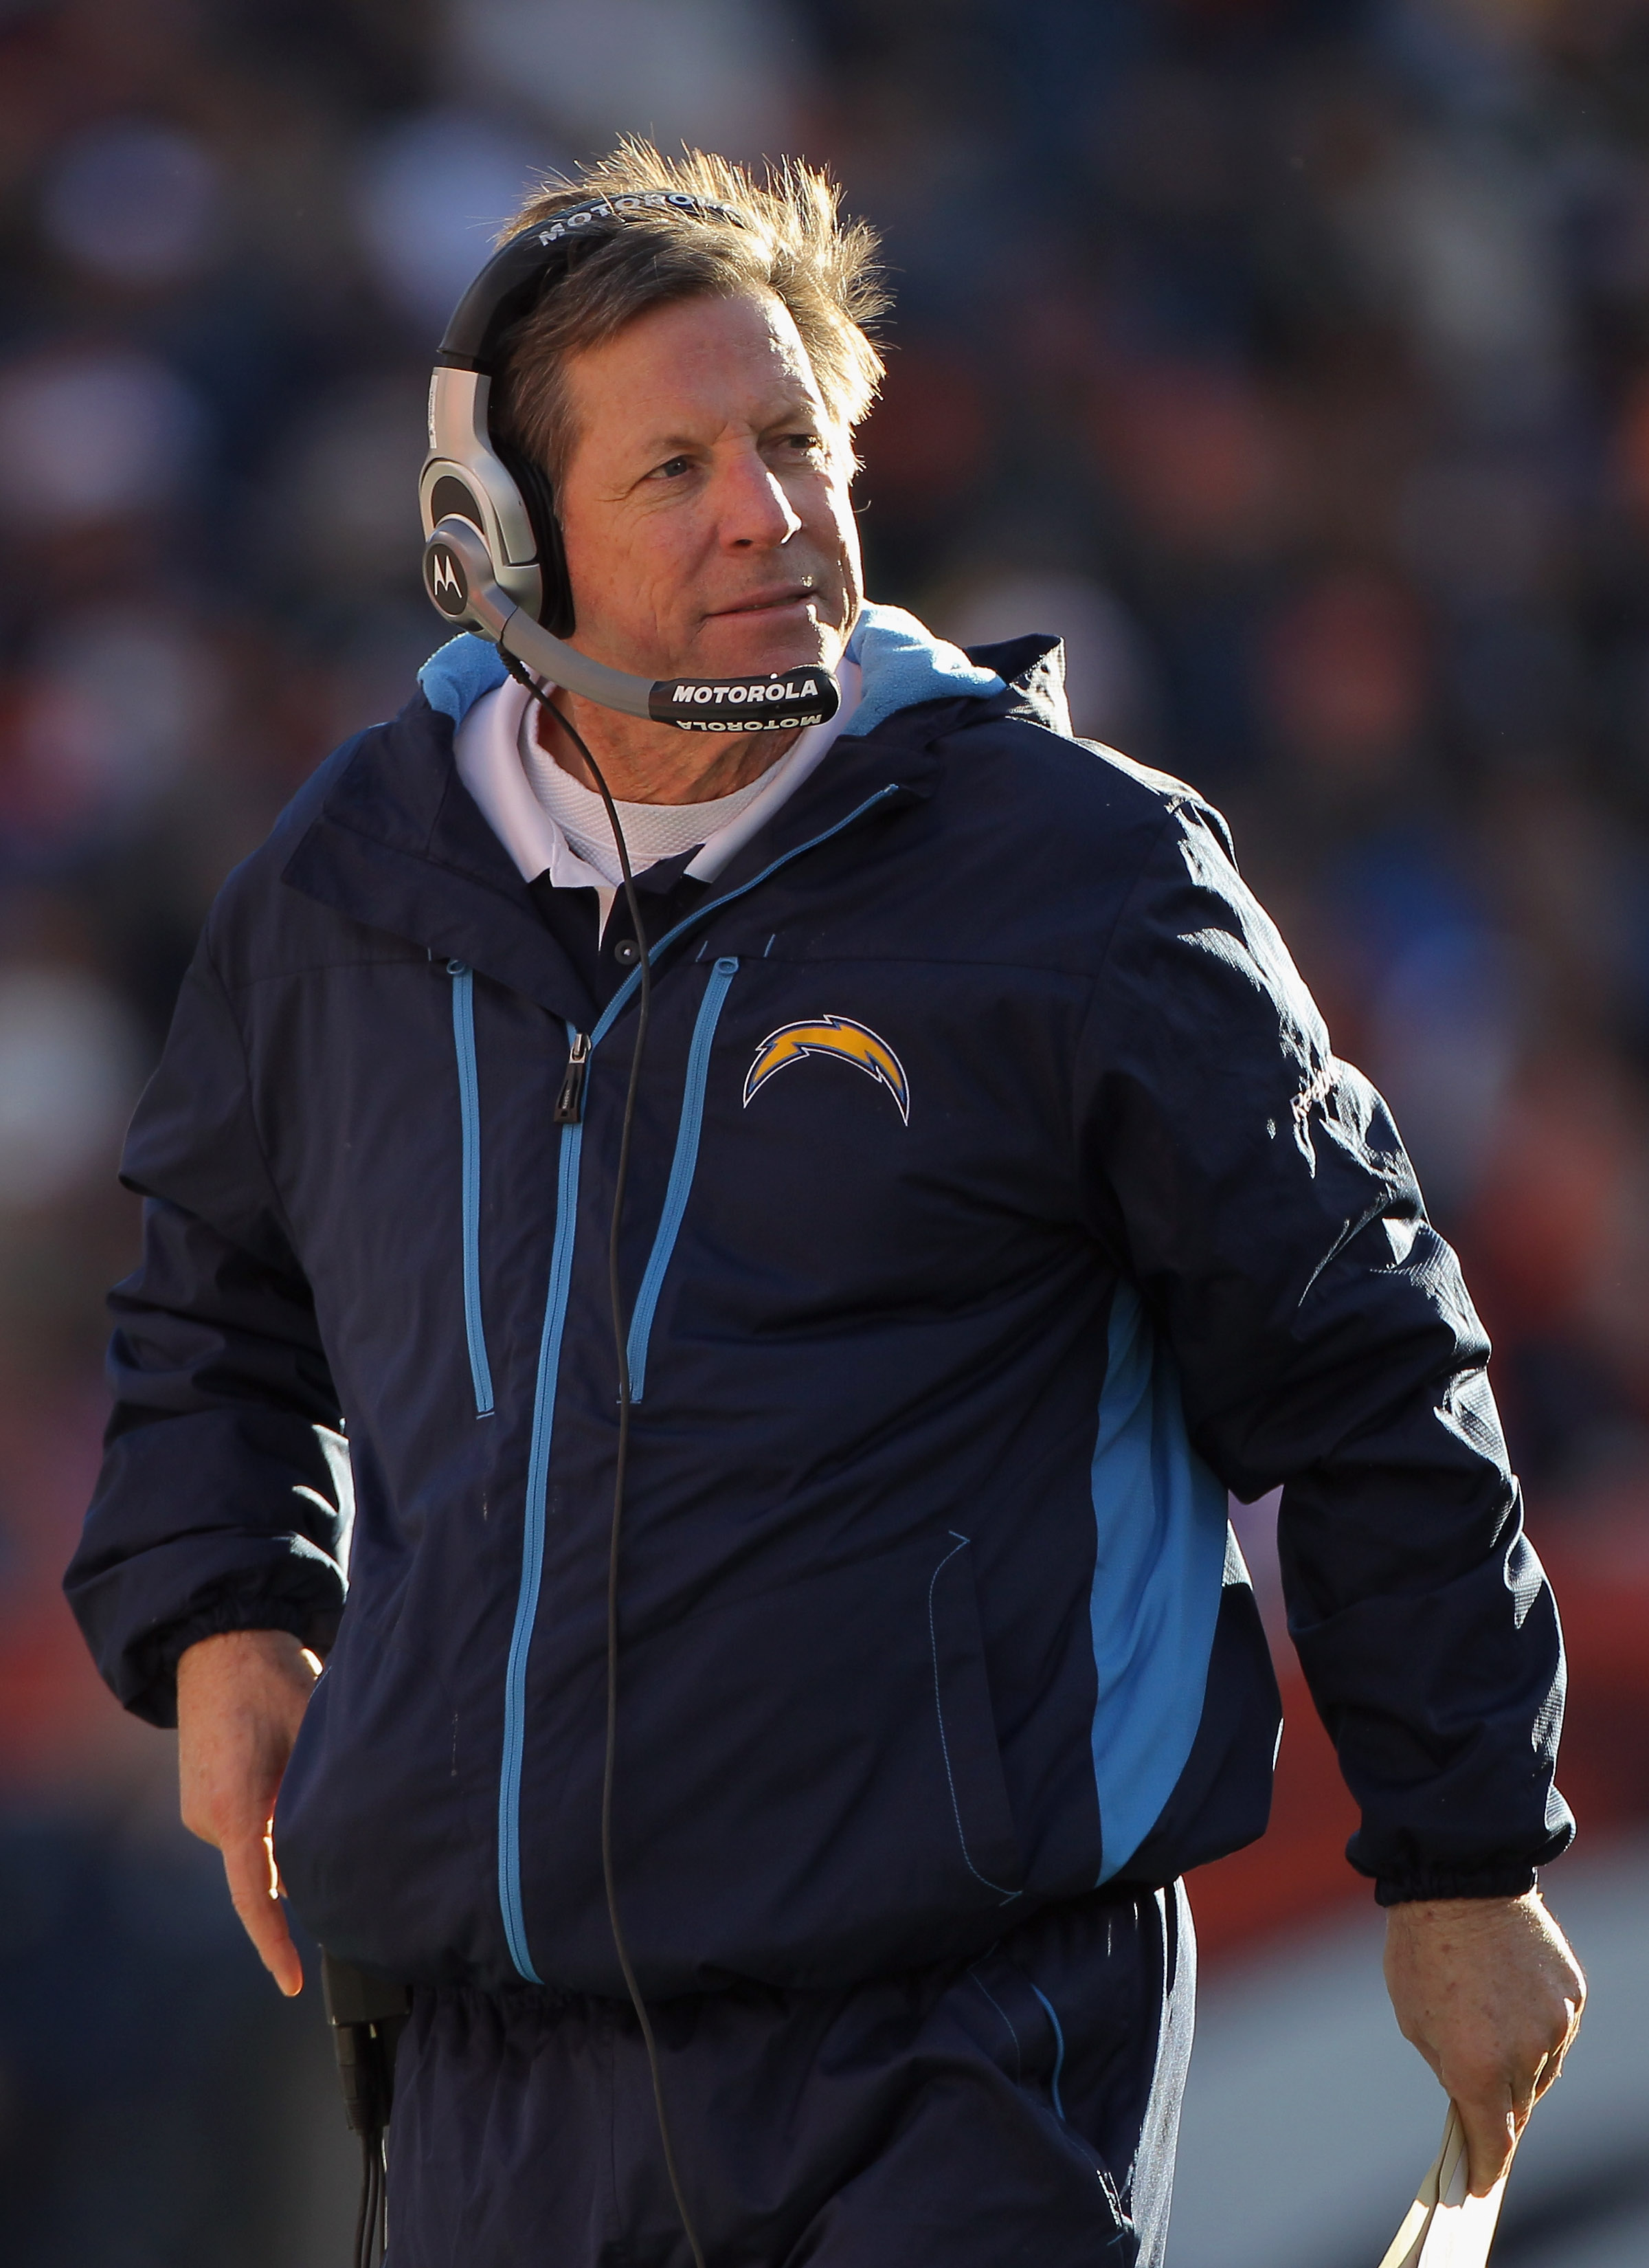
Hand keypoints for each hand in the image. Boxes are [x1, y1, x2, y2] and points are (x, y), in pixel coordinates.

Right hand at [177, 1628, 320, 1996]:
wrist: (219, 1642)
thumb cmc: (272, 1678)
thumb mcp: (313, 1727)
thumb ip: (326, 1787)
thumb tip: (352, 1834)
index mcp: (235, 1807)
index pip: (253, 1893)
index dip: (273, 1942)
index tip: (290, 1983)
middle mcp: (208, 1819)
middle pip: (264, 1869)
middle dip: (302, 1866)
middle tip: (348, 1842)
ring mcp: (199, 1811)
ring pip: (257, 1846)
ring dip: (286, 1830)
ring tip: (308, 1774)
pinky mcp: (200, 1799)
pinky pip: (244, 1826)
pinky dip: (270, 1816)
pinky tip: (286, 1771)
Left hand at [1383, 1891, 1584, 2195]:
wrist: (1460, 1879)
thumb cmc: (1422, 1948)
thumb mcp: (1415, 2019)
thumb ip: (1448, 2066)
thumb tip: (1470, 2092)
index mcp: (1476, 2065)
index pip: (1493, 2140)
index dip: (1487, 2166)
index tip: (1482, 2183)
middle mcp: (1523, 2052)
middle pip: (1517, 2106)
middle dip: (1497, 2106)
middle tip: (1477, 2091)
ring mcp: (1555, 2023)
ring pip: (1542, 2071)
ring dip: (1520, 2065)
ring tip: (1490, 2025)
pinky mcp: (1573, 1996)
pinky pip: (1558, 2032)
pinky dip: (1538, 2029)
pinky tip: (1513, 2001)